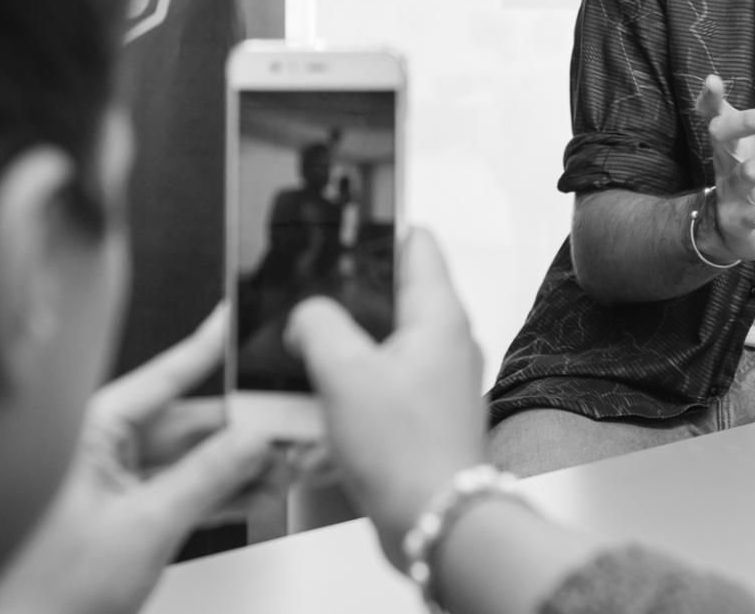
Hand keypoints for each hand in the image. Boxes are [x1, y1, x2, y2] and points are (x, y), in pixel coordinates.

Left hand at [0, 305, 293, 613]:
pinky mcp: (128, 512)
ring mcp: (115, 482)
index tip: (235, 317)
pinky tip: (257, 490)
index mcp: (88, 434)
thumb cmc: (56, 594)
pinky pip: (183, 488)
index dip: (204, 347)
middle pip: (185, 421)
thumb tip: (254, 437)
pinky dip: (220, 491)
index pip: (160, 377)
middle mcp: (100, 449)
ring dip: (236, 464)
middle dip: (239, 428)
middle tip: (284, 425)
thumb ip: (208, 476)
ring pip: (190, 457)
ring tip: (281, 464)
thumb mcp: (148, 525)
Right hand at [285, 229, 485, 570]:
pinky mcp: (424, 415)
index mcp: (439, 315)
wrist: (436, 523)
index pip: (416, 243)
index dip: (377, 230)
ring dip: (346, 349)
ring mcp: (438, 380)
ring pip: (384, 343)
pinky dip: (353, 388)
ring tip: (307, 356)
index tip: (342, 231)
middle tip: (309, 301)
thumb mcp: (344, 373)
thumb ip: (318, 326)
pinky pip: (382, 384)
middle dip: (348, 298)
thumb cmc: (407, 454)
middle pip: (394, 294)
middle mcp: (447, 342)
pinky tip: (322, 404)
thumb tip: (306, 315)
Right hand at [694, 45, 754, 262]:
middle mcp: (727, 158)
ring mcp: (733, 190)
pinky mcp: (745, 220)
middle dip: (748, 123)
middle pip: (723, 135)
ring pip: (753, 174)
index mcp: (732, 136)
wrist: (740, 227)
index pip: (714, 112)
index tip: (713, 79)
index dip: (710, 98)